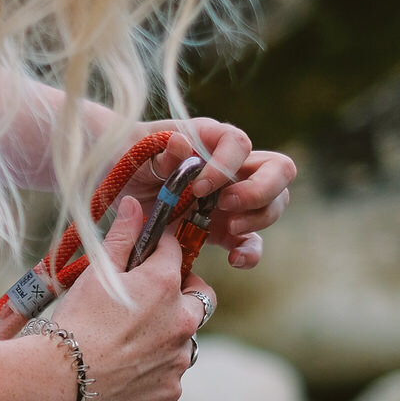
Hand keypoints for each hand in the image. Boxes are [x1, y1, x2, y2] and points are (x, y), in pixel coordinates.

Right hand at [50, 198, 212, 400]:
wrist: (58, 381)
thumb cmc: (73, 323)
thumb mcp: (95, 274)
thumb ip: (122, 238)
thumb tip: (136, 204)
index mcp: (165, 284)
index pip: (175, 252)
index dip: (159, 251)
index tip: (145, 257)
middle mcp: (183, 320)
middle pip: (200, 296)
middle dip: (182, 294)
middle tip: (149, 300)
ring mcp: (178, 358)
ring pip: (185, 338)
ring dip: (168, 334)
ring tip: (130, 341)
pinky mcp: (171, 389)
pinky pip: (171, 372)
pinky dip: (155, 369)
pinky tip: (125, 369)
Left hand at [129, 117, 296, 269]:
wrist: (120, 187)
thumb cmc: (130, 160)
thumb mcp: (136, 154)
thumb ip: (159, 152)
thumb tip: (182, 145)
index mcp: (211, 140)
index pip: (239, 143)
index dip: (227, 164)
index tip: (199, 186)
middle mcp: (232, 167)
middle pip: (279, 169)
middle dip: (260, 190)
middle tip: (225, 205)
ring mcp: (234, 198)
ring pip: (275, 203)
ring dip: (259, 218)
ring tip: (227, 227)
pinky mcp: (226, 228)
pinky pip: (252, 241)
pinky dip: (250, 252)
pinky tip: (234, 260)